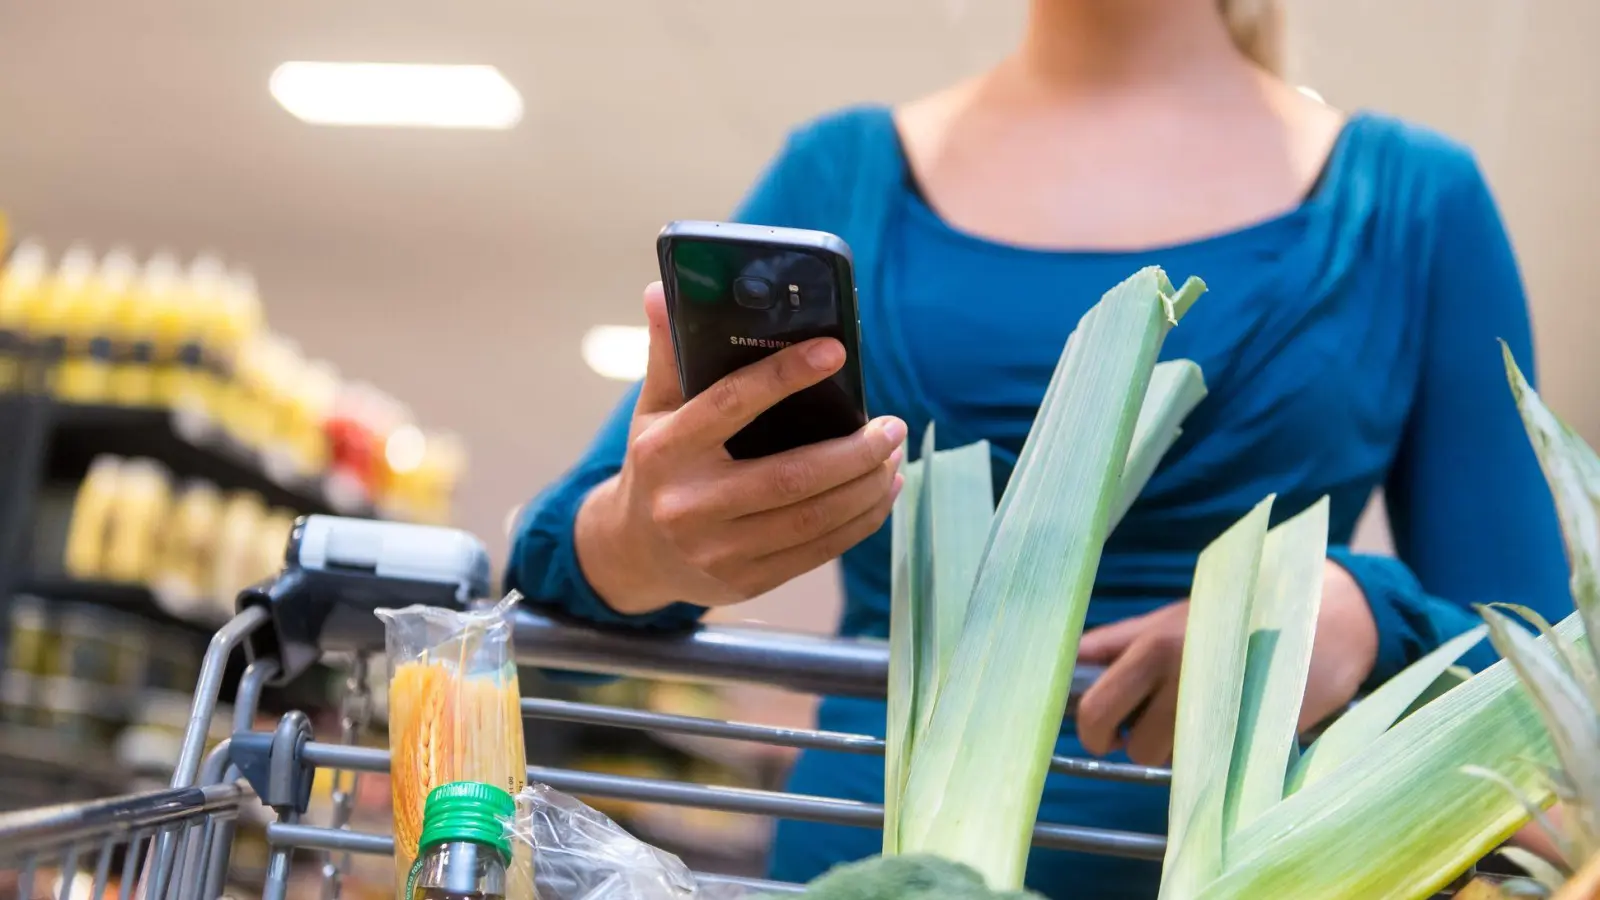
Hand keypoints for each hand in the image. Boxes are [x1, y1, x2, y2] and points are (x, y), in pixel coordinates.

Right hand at [575, 282, 905, 613]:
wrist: (632, 554)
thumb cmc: (657, 467)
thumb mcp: (652, 410)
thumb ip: (667, 354)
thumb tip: (659, 292)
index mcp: (667, 450)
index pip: (732, 404)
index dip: (786, 375)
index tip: (835, 351)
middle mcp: (690, 505)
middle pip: (792, 478)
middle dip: (855, 450)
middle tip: (890, 424)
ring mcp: (719, 551)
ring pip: (814, 519)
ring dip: (867, 486)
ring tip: (892, 455)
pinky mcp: (746, 581)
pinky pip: (818, 552)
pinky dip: (861, 521)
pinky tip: (882, 492)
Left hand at [1074, 559, 1378, 765]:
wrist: (1325, 617)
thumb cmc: (1238, 618)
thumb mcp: (1173, 617)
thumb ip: (1121, 642)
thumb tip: (1074, 662)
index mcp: (1152, 643)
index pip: (1092, 701)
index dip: (1089, 724)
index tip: (1102, 728)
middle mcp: (1175, 672)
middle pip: (1118, 736)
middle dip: (1116, 743)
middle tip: (1132, 738)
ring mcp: (1211, 705)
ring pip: (1157, 756)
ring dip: (1168, 751)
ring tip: (1193, 724)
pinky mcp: (1246, 732)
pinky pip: (1202, 765)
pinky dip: (1204, 760)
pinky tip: (1220, 736)